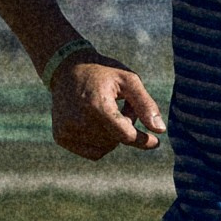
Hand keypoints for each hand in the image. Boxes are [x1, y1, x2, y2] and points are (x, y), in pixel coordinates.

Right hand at [51, 59, 165, 158]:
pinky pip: (92, 152)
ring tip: (107, 112)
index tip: (155, 142)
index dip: (142, 139)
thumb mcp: (129, 80)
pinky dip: (100, 142)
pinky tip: (95, 122)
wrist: (67, 69)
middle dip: (125, 128)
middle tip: (122, 107)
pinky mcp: (60, 136)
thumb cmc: (103, 73)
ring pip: (105, 148)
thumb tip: (160, 130)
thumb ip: (145, 105)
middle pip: (116, 141)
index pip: (125, 135)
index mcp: (96, 105)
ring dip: (112, 135)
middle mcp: (78, 120)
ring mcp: (67, 130)